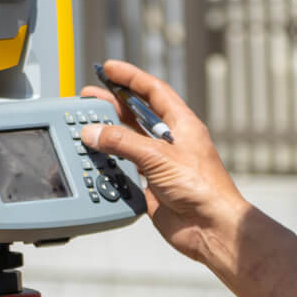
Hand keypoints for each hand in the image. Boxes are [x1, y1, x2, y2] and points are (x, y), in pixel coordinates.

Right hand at [81, 59, 249, 268]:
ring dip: (108, 134)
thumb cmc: (202, 188)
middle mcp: (171, 141)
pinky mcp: (152, 186)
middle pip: (137, 115)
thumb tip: (94, 132)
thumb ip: (123, 142)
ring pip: (129, 142)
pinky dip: (110, 163)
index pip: (153, 91)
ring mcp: (161, 164)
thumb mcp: (159, 156)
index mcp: (181, 124)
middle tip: (88, 97)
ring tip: (86, 125)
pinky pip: (125, 169)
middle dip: (113, 104)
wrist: (211, 227)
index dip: (131, 77)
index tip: (110, 68)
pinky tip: (96, 159)